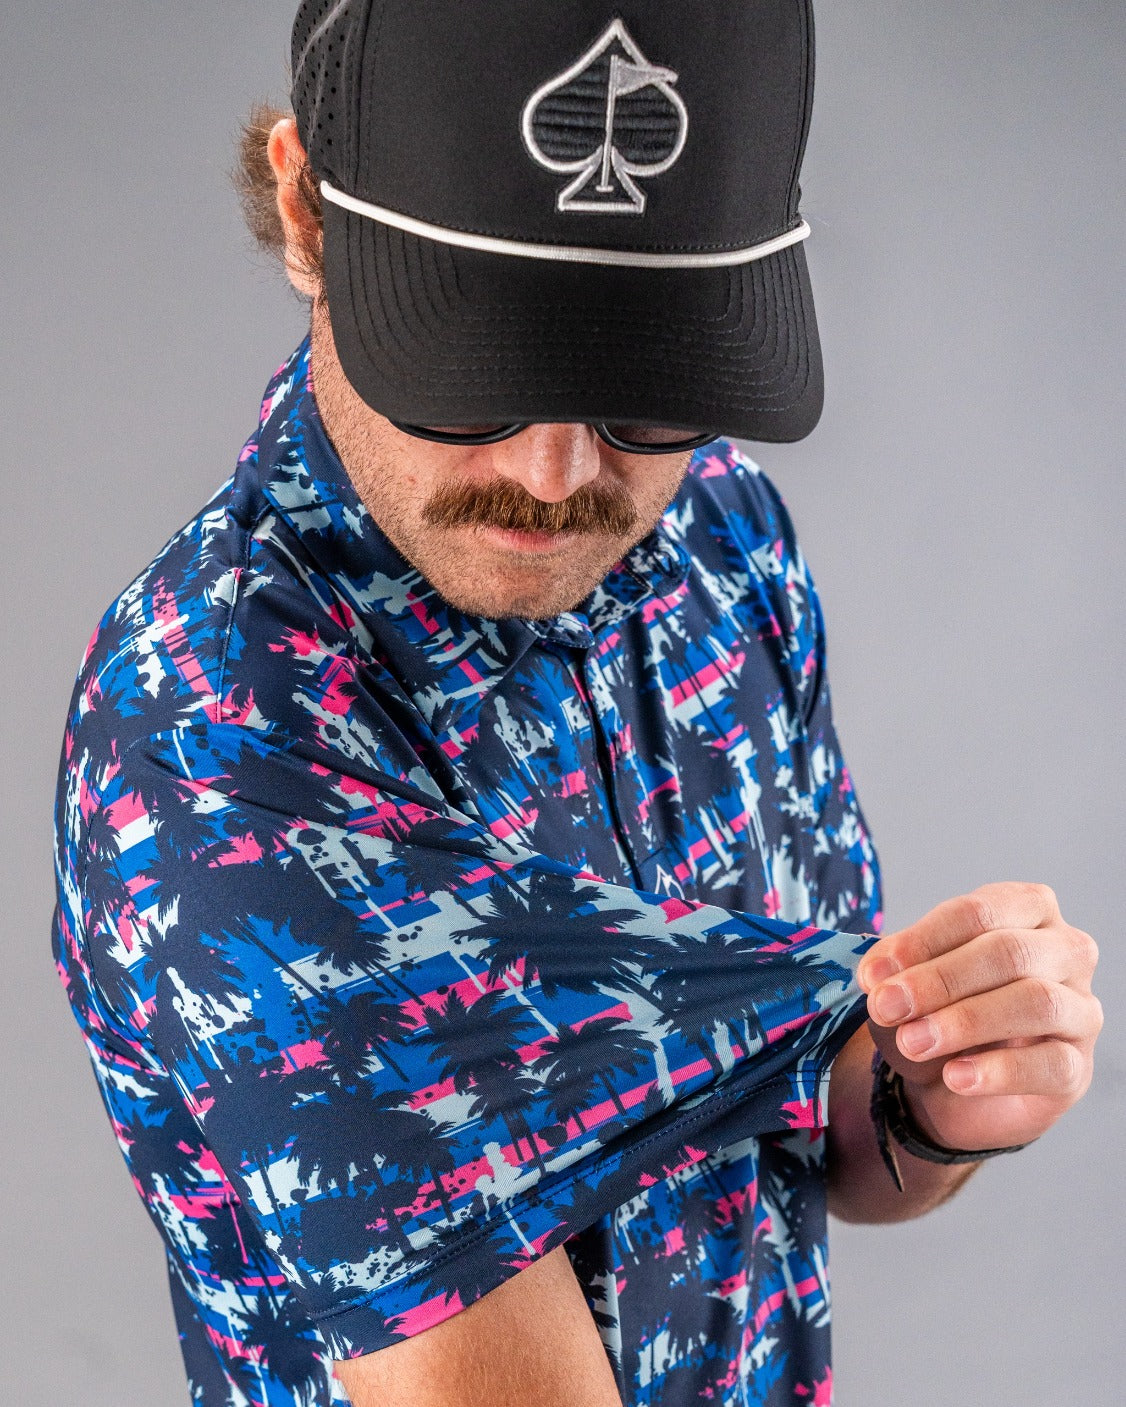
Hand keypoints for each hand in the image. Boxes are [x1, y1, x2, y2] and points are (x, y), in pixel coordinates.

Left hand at [856, 882, 1102, 1151]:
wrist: (949, 1081)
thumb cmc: (934, 1010)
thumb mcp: (907, 984)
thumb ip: (896, 973)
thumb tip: (879, 978)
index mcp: (1024, 908)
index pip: (977, 913)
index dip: (922, 941)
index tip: (873, 974)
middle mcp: (1064, 950)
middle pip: (1008, 953)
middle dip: (939, 980)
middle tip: (886, 1007)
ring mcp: (1079, 1008)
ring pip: (1036, 1002)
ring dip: (965, 1021)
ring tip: (913, 1042)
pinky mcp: (1078, 1065)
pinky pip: (1051, 1063)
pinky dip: (998, 1070)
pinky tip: (955, 1077)